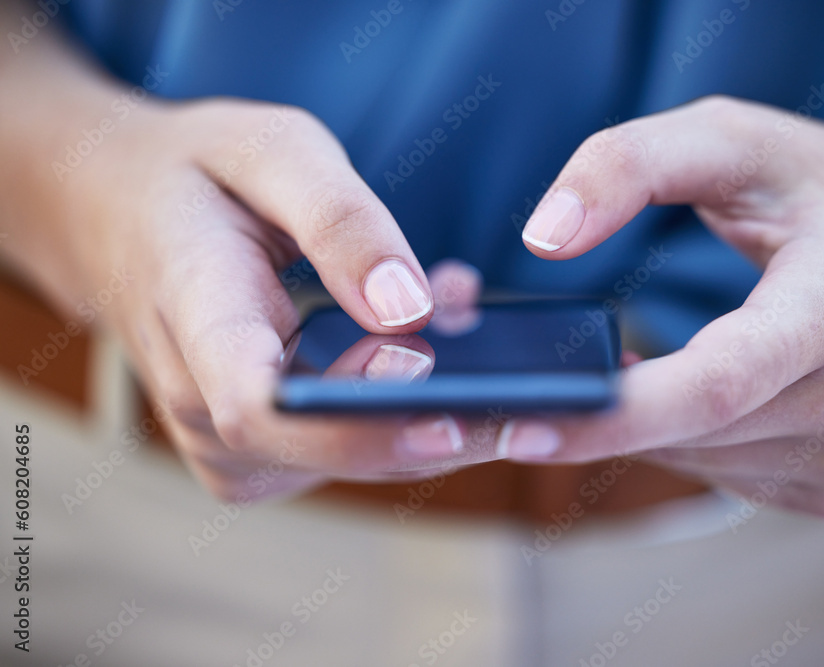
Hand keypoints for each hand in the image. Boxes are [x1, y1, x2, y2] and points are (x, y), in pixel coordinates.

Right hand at [5, 74, 502, 497]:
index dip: (356, 428)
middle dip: (436, 428)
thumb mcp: (271, 152)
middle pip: (325, 454)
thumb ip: (340, 223)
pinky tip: (433, 357)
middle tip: (535, 395)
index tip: (449, 414)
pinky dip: (403, 414)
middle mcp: (200, 403)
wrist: (118, 211)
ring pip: (348, 464)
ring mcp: (225, 438)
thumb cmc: (196, 175)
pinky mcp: (257, 449)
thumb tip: (409, 309)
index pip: (262, 408)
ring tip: (486, 349)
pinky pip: (344, 452)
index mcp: (193, 318)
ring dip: (431, 416)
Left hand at [507, 94, 823, 516]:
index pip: (716, 383)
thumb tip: (541, 238)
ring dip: (642, 423)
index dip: (614, 415)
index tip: (524, 429)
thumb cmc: (822, 190)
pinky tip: (697, 390)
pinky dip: (681, 438)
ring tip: (634, 362)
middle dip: (601, 416)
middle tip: (529, 386)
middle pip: (692, 431)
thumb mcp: (730, 139)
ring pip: (696, 460)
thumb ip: (628, 165)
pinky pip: (720, 475)